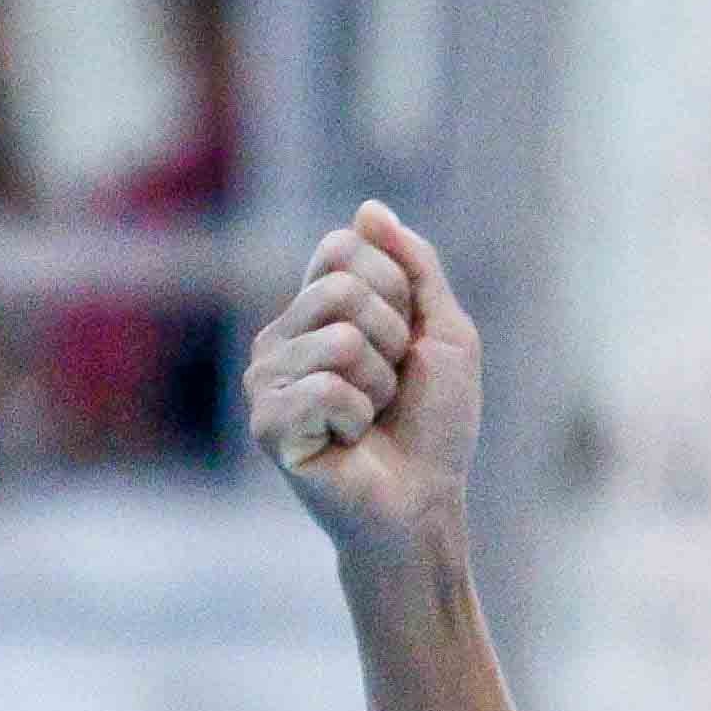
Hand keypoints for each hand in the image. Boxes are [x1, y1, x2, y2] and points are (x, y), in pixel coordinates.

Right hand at [250, 202, 480, 555]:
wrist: (426, 500)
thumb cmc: (434, 423)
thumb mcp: (445, 330)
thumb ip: (414, 266)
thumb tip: (369, 209)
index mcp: (315, 308)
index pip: (344, 248)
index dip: (396, 291)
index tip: (407, 341)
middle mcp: (280, 337)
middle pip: (341, 289)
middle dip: (392, 339)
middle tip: (391, 387)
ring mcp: (266, 380)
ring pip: (338, 339)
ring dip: (379, 383)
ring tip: (370, 416)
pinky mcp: (267, 423)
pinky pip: (324, 388)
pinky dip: (357, 417)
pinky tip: (348, 441)